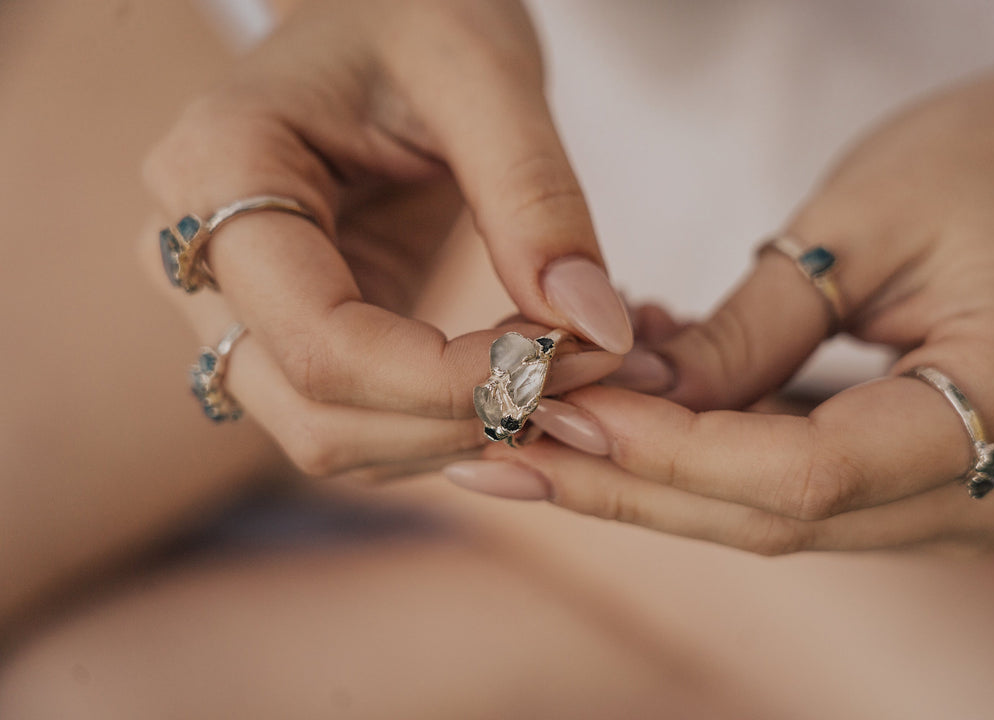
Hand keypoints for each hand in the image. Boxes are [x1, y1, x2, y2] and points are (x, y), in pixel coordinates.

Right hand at [142, 0, 630, 475]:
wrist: (378, 14)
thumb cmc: (416, 11)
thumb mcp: (485, 73)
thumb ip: (536, 199)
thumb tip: (595, 330)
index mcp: (218, 169)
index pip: (322, 342)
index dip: (447, 382)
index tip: (561, 362)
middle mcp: (198, 255)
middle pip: (316, 415)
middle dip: (459, 421)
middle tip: (580, 379)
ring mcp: (234, 304)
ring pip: (334, 438)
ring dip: (457, 435)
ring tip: (560, 374)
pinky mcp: (286, 330)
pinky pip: (359, 421)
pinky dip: (443, 423)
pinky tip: (515, 377)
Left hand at [448, 32, 993, 550]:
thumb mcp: (864, 220)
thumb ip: (752, 330)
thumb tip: (635, 403)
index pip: (806, 472)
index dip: (671, 453)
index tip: (561, 411)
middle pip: (785, 519)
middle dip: (634, 488)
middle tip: (509, 453)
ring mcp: (982, 495)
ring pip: (788, 518)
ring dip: (659, 482)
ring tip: (542, 438)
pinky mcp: (944, 480)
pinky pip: (812, 491)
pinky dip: (715, 463)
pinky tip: (631, 421)